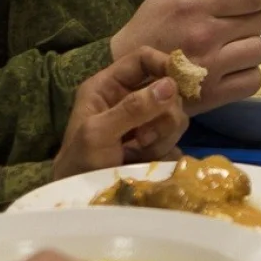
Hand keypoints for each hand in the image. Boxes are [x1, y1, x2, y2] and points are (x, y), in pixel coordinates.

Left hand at [53, 47, 187, 181]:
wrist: (84, 200)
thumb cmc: (80, 162)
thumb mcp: (100, 133)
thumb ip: (133, 108)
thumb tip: (171, 85)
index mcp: (109, 86)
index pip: (144, 59)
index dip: (164, 65)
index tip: (179, 84)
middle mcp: (129, 99)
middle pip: (168, 90)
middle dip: (162, 114)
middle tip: (143, 136)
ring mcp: (145, 123)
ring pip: (175, 117)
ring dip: (162, 136)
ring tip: (140, 152)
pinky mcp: (157, 144)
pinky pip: (176, 140)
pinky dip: (165, 151)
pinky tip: (146, 161)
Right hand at [109, 0, 260, 112]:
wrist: (128, 77)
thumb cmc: (151, 29)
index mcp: (193, 6)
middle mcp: (205, 35)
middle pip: (258, 22)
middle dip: (249, 21)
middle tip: (230, 27)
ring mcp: (211, 67)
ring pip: (259, 51)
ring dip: (249, 48)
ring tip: (229, 49)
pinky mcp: (216, 95)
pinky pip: (254, 80)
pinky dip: (247, 74)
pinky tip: (230, 69)